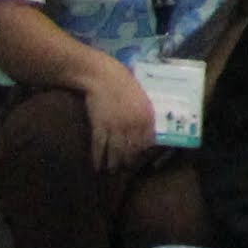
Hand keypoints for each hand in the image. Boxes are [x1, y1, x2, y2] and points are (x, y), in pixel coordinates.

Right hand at [81, 60, 156, 174]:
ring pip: (116, 151)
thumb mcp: (143, 98)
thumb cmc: (124, 83)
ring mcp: (116, 126)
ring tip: (111, 171)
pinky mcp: (99, 126)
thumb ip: (146, 115)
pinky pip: (99, 147)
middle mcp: (133, 124)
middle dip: (129, 162)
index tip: (141, 160)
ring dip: (113, 164)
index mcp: (147, 116)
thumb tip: (149, 132)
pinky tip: (97, 166)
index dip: (144, 153)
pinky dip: (98, 158)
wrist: (102, 75)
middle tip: (126, 169)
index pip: (148, 142)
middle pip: (132, 149)